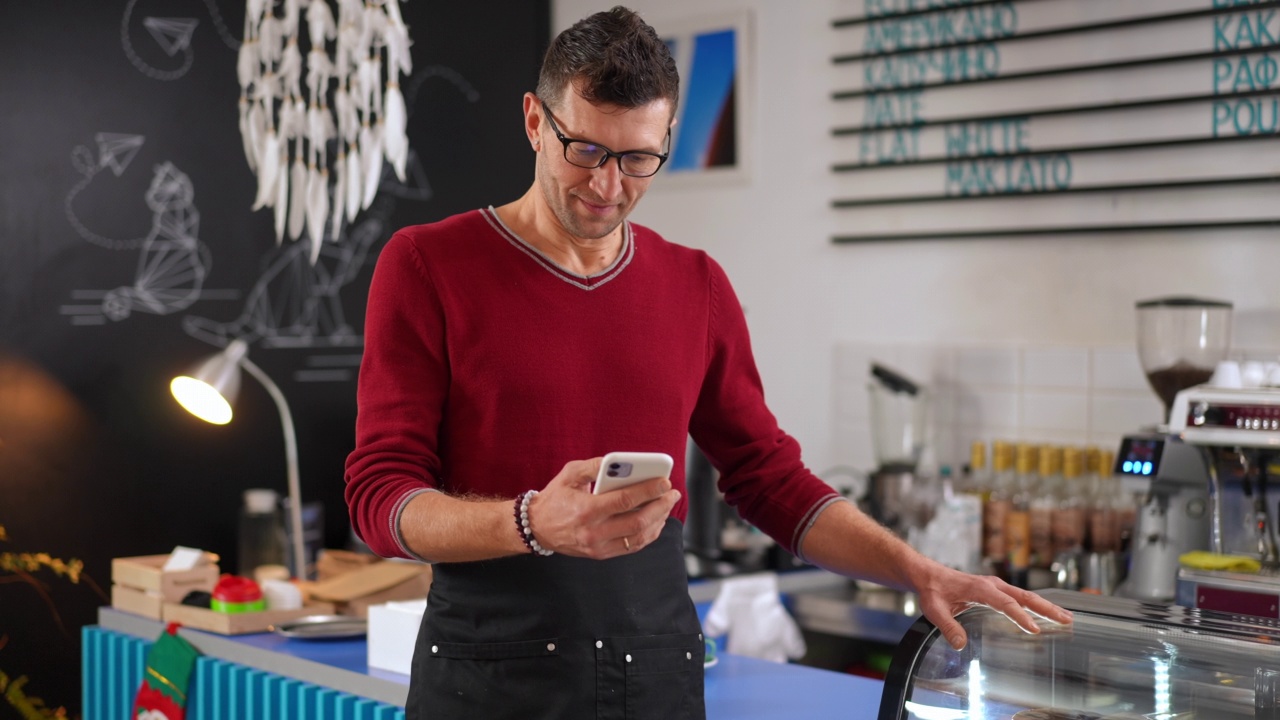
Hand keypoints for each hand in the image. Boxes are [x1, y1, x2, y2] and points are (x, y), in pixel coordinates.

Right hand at [527, 458, 680, 558]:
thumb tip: (621, 462)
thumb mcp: (570, 474)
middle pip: (638, 522)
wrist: (537, 527)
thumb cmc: (555, 497)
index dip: (649, 490)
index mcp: (586, 509)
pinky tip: (656, 520)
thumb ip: (595, 466)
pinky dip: (648, 534)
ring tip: (666, 505)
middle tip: (671, 493)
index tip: (665, 481)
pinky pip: (632, 546)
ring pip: (639, 537)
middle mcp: (594, 531)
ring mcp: (598, 546)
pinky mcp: (601, 554)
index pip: (625, 500)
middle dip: (660, 506)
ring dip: (658, 521)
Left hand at [912, 563, 1072, 650]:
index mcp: (979, 588)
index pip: (1004, 603)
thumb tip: (960, 645)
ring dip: (1046, 607)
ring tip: (1066, 618)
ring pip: (1026, 596)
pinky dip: (1036, 605)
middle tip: (1067, 621)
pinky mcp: (996, 591)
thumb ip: (947, 626)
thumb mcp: (935, 609)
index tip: (1034, 629)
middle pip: (1024, 596)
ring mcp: (996, 587)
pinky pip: (1020, 598)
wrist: (929, 576)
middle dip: (1047, 609)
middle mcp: (992, 585)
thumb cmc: (933, 591)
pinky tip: (1047, 615)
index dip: (1020, 616)